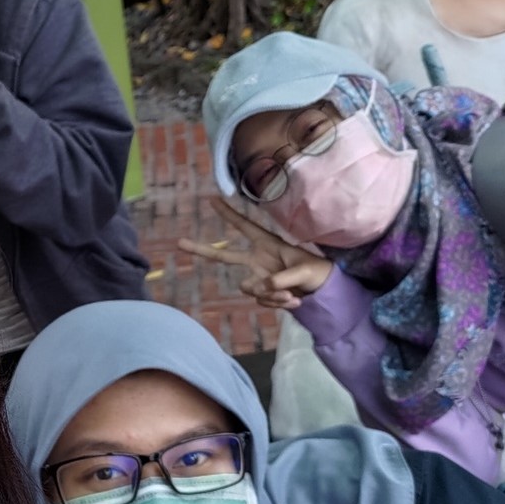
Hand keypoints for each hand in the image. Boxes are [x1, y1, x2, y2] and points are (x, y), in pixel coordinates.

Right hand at [178, 197, 334, 310]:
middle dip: (201, 250)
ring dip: (270, 295)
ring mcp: (259, 278)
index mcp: (268, 244)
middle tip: (180, 242)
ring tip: (292, 296)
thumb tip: (261, 286)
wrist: (324, 293)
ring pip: (250, 289)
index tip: (212, 199)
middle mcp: (258, 260)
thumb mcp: (304, 271)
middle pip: (225, 256)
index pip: (245, 227)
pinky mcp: (264, 293)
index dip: (228, 214)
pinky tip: (295, 302)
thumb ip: (282, 279)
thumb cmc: (317, 272)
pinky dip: (276, 304)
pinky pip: (261, 301)